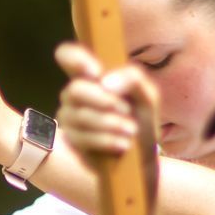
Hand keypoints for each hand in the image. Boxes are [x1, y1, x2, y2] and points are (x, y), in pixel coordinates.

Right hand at [53, 42, 161, 198]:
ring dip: (110, 123)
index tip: (97, 72)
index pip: (67, 57)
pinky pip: (82, 137)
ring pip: (80, 115)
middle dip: (104, 101)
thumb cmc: (142, 121)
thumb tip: (104, 82)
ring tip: (131, 130)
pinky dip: (107, 140)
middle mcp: (75, 95)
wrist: (143, 157)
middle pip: (75, 89)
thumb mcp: (147, 96)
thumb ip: (132, 78)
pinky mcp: (71, 141)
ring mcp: (69, 118)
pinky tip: (123, 144)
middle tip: (126, 109)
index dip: (75, 59)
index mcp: (92, 77)